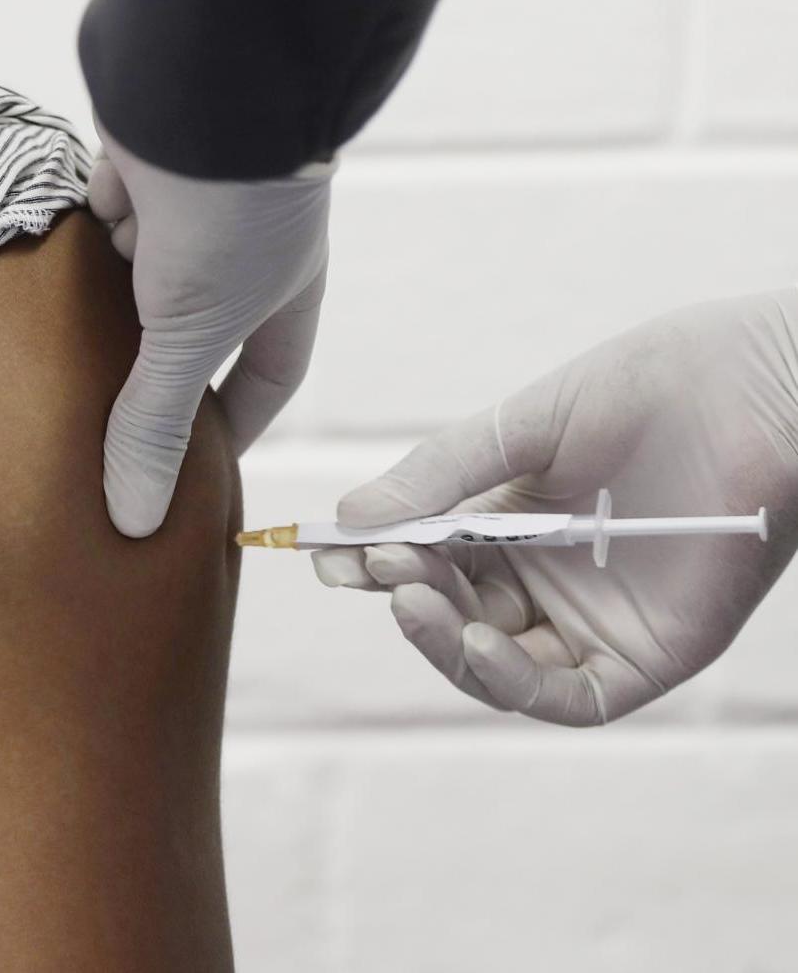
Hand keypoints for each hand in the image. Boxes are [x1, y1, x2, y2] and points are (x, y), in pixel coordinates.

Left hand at [89, 119, 330, 537]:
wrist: (204, 83)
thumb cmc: (232, 214)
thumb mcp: (190, 333)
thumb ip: (155, 421)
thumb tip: (133, 522)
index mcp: (282, 291)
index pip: (265, 376)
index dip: (235, 425)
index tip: (199, 475)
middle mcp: (238, 249)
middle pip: (190, 327)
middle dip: (151, 369)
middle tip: (102, 429)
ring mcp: (184, 203)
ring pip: (135, 270)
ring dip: (103, 303)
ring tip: (49, 368)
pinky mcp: (130, 161)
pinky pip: (96, 212)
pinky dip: (74, 238)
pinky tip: (33, 277)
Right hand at [317, 290, 797, 724]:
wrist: (763, 389)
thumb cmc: (655, 387)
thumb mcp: (522, 425)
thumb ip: (440, 476)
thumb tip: (349, 522)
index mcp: (512, 520)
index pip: (427, 558)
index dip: (375, 560)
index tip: (329, 553)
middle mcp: (547, 579)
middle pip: (452, 615)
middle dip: (404, 593)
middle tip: (381, 564)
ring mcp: (594, 621)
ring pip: (497, 666)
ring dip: (444, 642)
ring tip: (411, 595)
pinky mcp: (646, 657)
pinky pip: (567, 696)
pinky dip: (511, 680)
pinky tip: (474, 640)